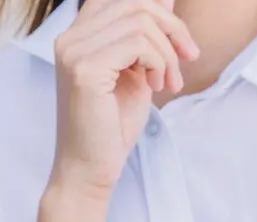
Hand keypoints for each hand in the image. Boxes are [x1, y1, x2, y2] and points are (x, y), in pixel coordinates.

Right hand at [49, 0, 197, 196]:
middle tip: (187, 58)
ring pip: (140, 21)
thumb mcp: (136, 71)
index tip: (179, 42)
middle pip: (135, 3)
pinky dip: (159, 62)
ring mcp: (74, 52)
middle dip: (172, 28)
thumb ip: (145, 36)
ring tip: (168, 81)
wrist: (89, 169)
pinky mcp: (84, 69)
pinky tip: (156, 86)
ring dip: (167, 51)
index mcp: (77, 36)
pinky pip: (139, 44)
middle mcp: (69, 38)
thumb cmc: (112, 126)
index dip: (156, 9)